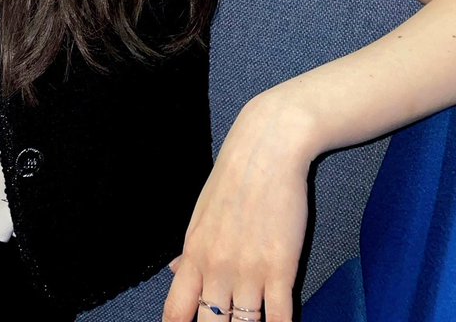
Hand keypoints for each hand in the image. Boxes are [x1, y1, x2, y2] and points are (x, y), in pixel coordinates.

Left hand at [162, 99, 313, 321]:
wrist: (267, 150)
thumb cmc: (233, 179)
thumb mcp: (201, 214)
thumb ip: (191, 251)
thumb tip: (174, 272)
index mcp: (194, 254)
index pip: (176, 311)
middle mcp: (217, 268)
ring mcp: (249, 272)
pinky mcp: (281, 270)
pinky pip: (279, 318)